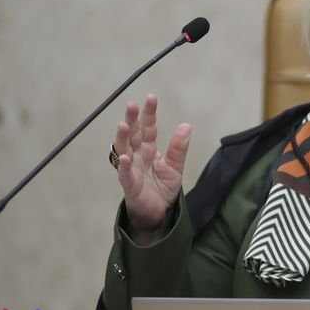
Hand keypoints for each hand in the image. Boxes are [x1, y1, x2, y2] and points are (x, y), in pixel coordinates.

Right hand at [113, 94, 190, 243]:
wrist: (160, 213)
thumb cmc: (163, 188)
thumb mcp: (175, 165)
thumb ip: (178, 147)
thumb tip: (186, 125)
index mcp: (148, 149)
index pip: (147, 127)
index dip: (148, 113)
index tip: (151, 97)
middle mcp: (137, 156)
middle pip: (132, 134)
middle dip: (132, 119)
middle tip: (132, 105)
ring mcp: (131, 170)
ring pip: (123, 150)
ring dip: (123, 138)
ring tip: (124, 124)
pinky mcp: (130, 186)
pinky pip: (125, 175)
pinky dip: (124, 167)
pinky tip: (125, 158)